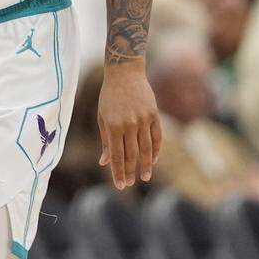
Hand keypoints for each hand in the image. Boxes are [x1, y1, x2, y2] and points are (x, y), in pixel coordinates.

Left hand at [97, 59, 161, 189]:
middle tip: (130, 184)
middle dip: (130, 171)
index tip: (120, 185)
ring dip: (146, 165)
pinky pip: (157, 137)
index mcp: (113, 126)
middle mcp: (129, 124)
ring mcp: (143, 119)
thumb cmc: (109, 96)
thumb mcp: (102, 117)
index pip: (116, 155)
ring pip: (146, 149)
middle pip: (131, 154)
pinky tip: (153, 160)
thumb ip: (105, 140)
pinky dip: (156, 150)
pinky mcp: (154, 115)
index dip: (118, 172)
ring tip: (145, 177)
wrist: (124, 72)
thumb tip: (104, 162)